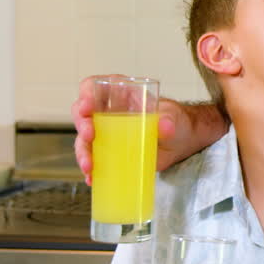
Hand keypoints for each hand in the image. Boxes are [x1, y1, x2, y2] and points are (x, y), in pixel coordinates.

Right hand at [72, 75, 194, 182]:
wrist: (181, 141)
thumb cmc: (174, 120)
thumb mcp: (173, 116)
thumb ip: (168, 119)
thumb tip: (165, 127)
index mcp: (121, 94)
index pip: (95, 86)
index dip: (86, 94)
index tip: (87, 107)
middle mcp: (107, 113)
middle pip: (82, 114)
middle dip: (83, 124)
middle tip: (91, 135)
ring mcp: (105, 133)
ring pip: (83, 140)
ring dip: (83, 152)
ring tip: (90, 165)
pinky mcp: (107, 152)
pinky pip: (93, 159)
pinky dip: (91, 169)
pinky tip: (93, 178)